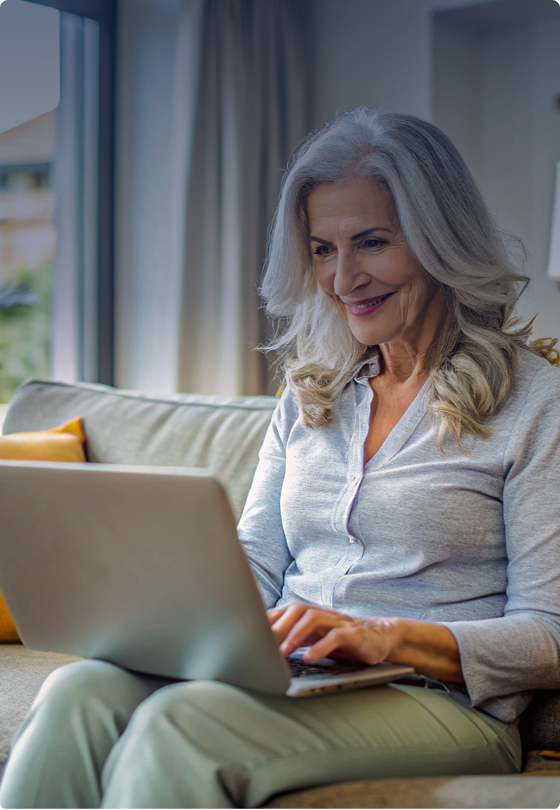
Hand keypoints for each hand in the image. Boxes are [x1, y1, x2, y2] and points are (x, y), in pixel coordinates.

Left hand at [268, 602, 397, 665]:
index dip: (267, 620)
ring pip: (313, 618)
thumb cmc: (340, 640)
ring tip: (283, 651)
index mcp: (310, 615)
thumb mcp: (314, 638)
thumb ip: (293, 638)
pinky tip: (310, 658)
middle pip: (296, 610)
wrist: (379, 638)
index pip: (284, 611)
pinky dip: (321, 647)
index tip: (250, 633)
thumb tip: (264, 648)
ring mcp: (337, 622)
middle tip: (262, 644)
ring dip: (296, 634)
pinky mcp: (353, 635)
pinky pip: (335, 637)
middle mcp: (322, 614)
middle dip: (278, 626)